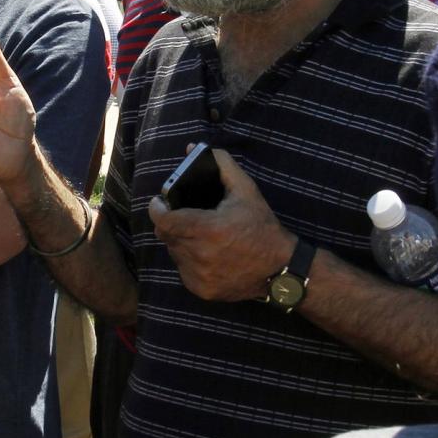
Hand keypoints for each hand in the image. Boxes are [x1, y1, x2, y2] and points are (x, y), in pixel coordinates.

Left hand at [148, 148, 294, 301]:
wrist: (280, 267)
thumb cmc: (261, 226)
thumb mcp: (245, 190)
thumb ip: (221, 165)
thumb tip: (193, 148)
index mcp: (207, 229)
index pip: (163, 220)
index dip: (157, 209)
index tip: (160, 202)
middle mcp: (199, 255)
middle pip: (167, 236)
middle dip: (171, 223)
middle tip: (182, 216)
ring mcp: (199, 276)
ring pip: (174, 253)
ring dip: (180, 242)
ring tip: (199, 235)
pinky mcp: (201, 290)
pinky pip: (183, 270)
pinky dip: (189, 261)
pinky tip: (206, 254)